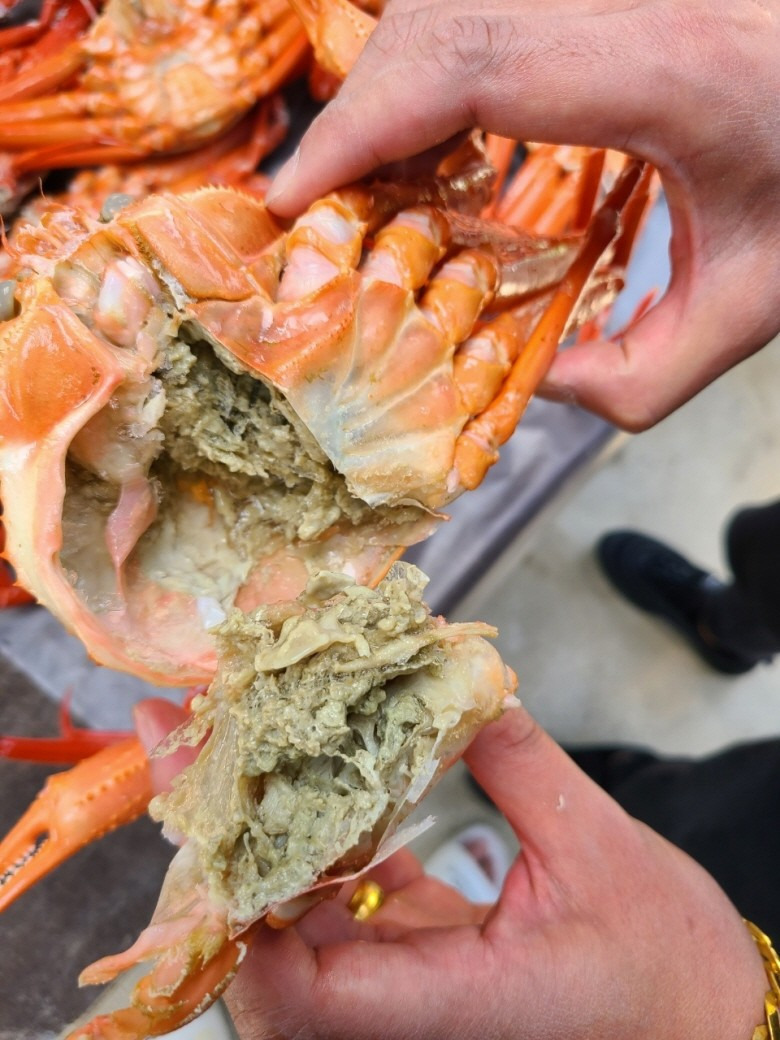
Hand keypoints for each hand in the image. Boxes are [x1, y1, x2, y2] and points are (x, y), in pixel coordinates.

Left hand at [223, 706, 765, 1039]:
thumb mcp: (598, 846)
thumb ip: (518, 761)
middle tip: (196, 754)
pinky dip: (319, 841)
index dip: (245, 925)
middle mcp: (413, 1009)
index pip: (312, 996)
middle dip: (225, 858)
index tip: (213, 827)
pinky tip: (314, 774)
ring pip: (300, 926)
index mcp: (456, 1002)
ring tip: (237, 749)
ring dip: (261, 839)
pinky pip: (344, 905)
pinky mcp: (421, 956)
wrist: (702, 1018)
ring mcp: (410, 985)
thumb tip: (456, 677)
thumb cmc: (668, 960)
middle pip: (278, 960)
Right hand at [267, 0, 779, 429]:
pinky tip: (438, 139)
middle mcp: (637, 1)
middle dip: (359, 112)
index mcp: (668, 69)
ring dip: (392, 89)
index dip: (362, 125)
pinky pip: (486, 10)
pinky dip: (435, 71)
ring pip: (452, 3)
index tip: (301, 196)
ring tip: (371, 180)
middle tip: (324, 203)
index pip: (470, 62)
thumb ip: (640, 375)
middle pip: (441, 19)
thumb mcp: (751, 306)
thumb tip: (533, 386)